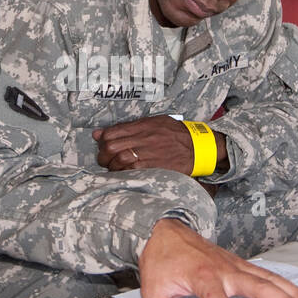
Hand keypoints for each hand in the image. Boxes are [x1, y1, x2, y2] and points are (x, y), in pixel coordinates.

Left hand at [93, 116, 227, 174]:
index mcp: (143, 125)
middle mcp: (144, 138)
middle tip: (106, 161)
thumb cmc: (175, 134)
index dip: (102, 141)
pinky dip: (125, 173)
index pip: (111, 132)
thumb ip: (128, 127)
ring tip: (116, 168)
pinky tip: (126, 174)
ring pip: (119, 160)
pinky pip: (132, 170)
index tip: (103, 147)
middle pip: (111, 147)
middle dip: (104, 156)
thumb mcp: (154, 122)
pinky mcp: (155, 167)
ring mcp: (149, 153)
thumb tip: (98, 134)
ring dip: (113, 167)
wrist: (199, 147)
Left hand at [137, 219, 297, 297]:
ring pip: (271, 280)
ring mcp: (236, 265)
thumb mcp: (151, 292)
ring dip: (295, 294)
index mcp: (203, 277)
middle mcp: (225, 270)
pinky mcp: (241, 264)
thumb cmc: (161, 259)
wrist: (164, 229)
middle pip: (260, 288)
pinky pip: (269, 276)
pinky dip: (289, 286)